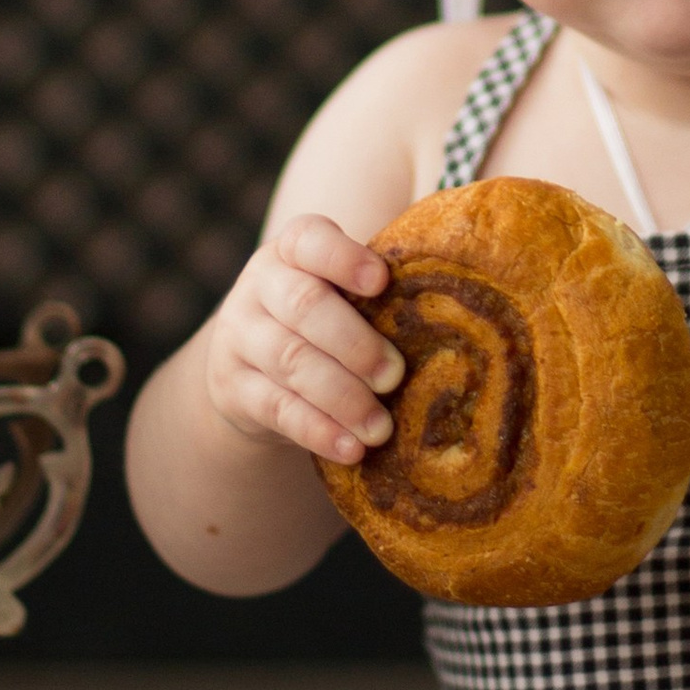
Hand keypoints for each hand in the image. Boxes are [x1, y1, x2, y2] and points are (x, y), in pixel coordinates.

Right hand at [203, 216, 403, 467]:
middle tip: (395, 376)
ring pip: (291, 362)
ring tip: (381, 428)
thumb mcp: (338, 291)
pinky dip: (318, 431)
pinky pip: (277, 409)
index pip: (310, 240)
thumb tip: (455, 301)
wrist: (248, 366)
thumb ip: (379, 290)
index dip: (344, 258)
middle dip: (355, 343)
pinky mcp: (233, 389)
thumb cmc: (323, 320)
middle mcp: (259, 286)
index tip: (382, 282)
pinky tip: (352, 448)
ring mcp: (240, 337)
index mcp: (292, 251)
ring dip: (342, 398)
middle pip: (304, 306)